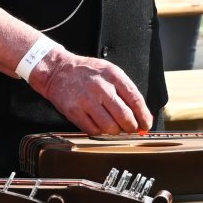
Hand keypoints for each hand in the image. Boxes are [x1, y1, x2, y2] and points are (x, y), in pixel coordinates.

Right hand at [30, 48, 151, 133]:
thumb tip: (142, 115)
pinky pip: (93, 130)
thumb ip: (126, 91)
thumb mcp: (109, 72)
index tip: (146, 124)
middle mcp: (101, 88)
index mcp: (113, 76)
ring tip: (113, 126)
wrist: (56, 70)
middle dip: (131, 127)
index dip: (144, 117)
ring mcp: (86, 100)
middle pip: (125, 117)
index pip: (136, 101)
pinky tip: (98, 125)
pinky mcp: (73, 111)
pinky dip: (99, 132)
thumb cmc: (85, 72)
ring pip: (110, 127)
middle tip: (130, 128)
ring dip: (115, 131)